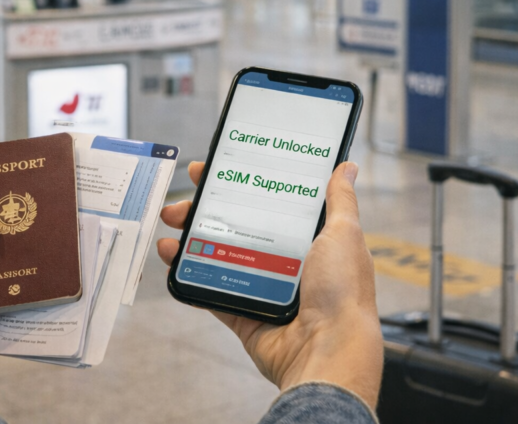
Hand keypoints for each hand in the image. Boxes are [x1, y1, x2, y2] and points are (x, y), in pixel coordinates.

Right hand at [157, 162, 382, 410]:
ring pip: (217, 256)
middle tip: (181, 201)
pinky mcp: (244, 313)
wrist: (327, 350)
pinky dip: (188, 275)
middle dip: (203, 210)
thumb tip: (348, 167)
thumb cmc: (343, 292)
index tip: (214, 169)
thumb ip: (340, 201)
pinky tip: (170, 258)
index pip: (268, 203)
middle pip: (235, 227)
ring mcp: (261, 288)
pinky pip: (209, 290)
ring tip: (169, 226)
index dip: (240, 185)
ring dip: (189, 239)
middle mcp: (284, 263)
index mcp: (309, 241)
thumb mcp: (344, 234)